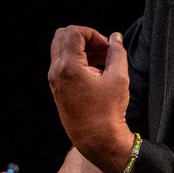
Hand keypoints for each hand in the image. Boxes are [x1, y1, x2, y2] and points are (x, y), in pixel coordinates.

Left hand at [47, 26, 133, 172]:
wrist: (97, 140)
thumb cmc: (108, 112)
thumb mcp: (118, 78)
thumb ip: (116, 52)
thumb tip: (115, 38)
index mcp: (68, 66)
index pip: (73, 32)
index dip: (93, 34)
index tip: (107, 48)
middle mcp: (56, 72)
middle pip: (62, 36)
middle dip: (84, 38)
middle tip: (102, 51)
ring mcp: (54, 81)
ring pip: (61, 50)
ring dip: (80, 49)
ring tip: (102, 62)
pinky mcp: (57, 89)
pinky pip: (62, 64)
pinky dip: (76, 61)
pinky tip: (95, 73)